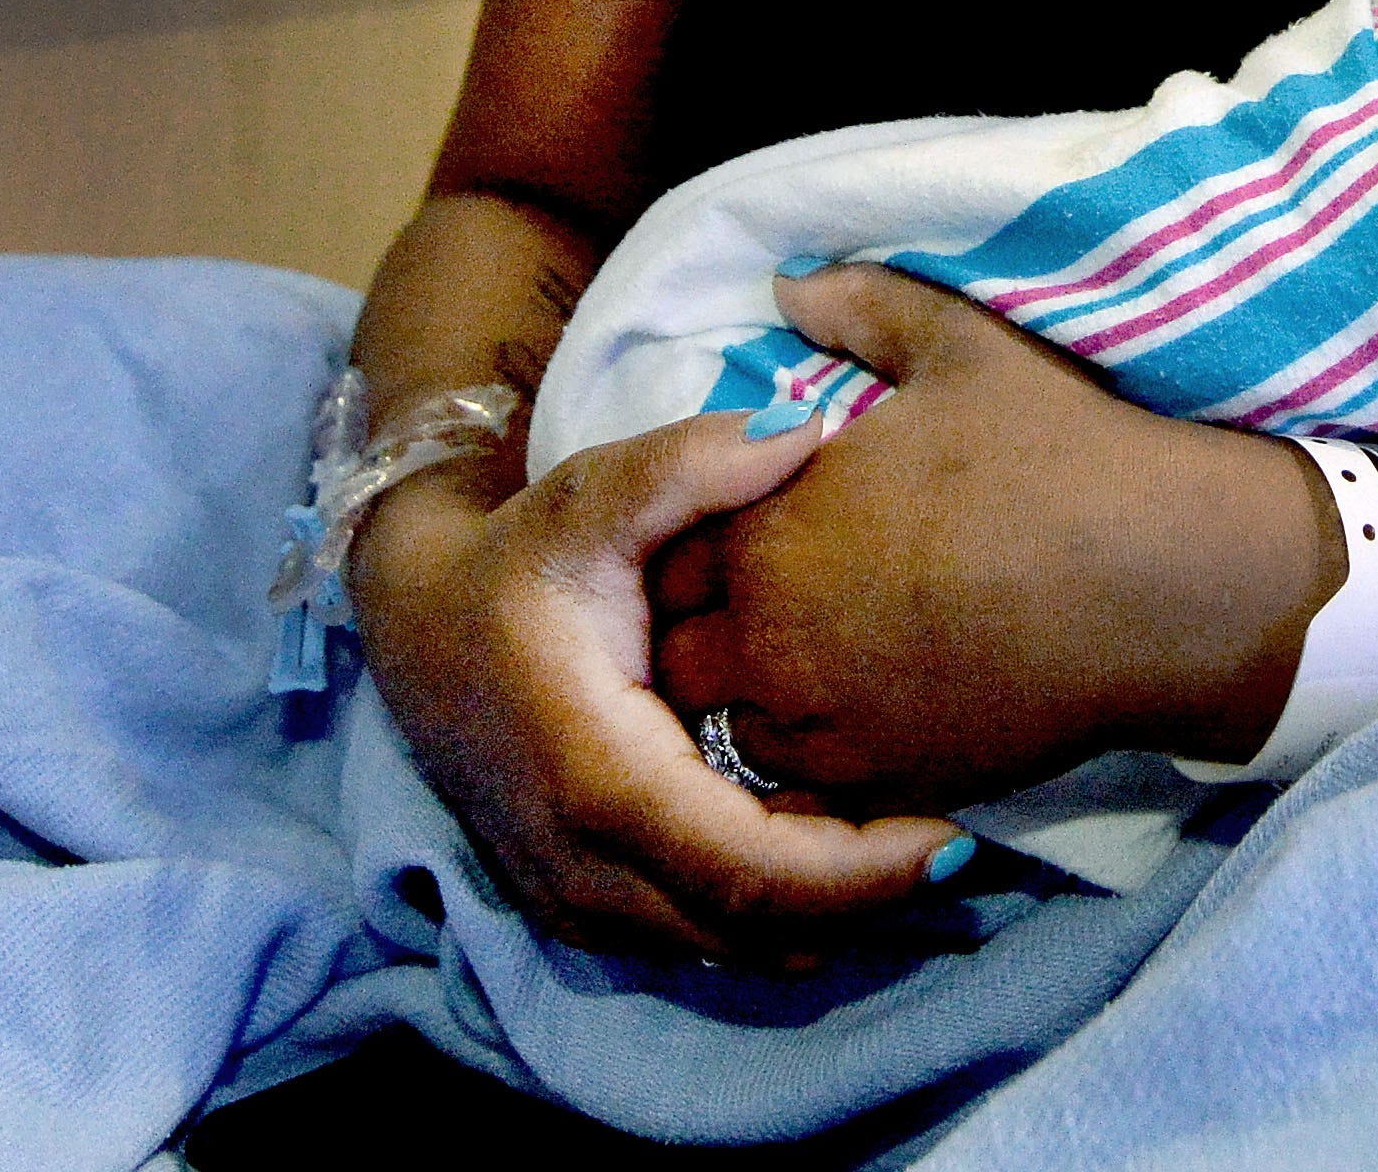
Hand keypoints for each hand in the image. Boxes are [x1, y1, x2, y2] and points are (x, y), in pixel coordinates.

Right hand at [350, 410, 967, 964]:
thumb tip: (807, 429)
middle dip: (866, 903)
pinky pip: (698, 937)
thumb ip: (693, 462)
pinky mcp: (583, 906)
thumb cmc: (518, 556)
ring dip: (827, 916)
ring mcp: (574, 901)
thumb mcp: (591, 492)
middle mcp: (580, 866)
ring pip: (728, 949)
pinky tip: (838, 853)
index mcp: (596, 777)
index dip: (856, 872)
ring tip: (917, 848)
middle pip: (750, 930)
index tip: (955, 836)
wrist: (414, 621)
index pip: (745, 868)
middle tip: (963, 844)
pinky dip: (776, 914)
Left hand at [652, 265, 1338, 809]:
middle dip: (710, 626)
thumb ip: (858, 308)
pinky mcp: (884, 784)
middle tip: (779, 597)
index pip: (670, 548)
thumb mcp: (958, 347)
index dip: (707, 534)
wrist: (1158, 581)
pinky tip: (863, 711)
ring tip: (813, 662)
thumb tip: (788, 285)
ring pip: (730, 730)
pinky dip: (813, 756)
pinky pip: (801, 792)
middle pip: (680, 653)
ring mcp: (826, 723)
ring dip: (753, 698)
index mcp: (770, 527)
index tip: (760, 524)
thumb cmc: (1057, 454)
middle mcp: (773, 637)